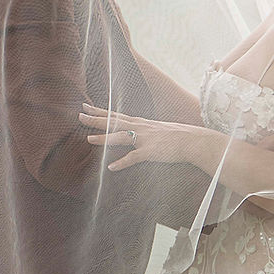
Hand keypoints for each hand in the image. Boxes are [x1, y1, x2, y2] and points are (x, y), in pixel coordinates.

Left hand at [79, 102, 215, 172]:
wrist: (194, 140)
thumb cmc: (177, 136)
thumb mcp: (157, 129)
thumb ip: (144, 131)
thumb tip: (134, 133)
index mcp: (140, 123)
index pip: (115, 115)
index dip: (99, 111)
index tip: (85, 106)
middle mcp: (140, 128)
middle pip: (114, 122)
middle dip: (96, 119)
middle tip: (79, 115)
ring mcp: (145, 139)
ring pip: (120, 137)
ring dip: (104, 138)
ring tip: (89, 139)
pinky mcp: (151, 152)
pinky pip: (134, 157)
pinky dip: (122, 162)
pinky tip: (111, 167)